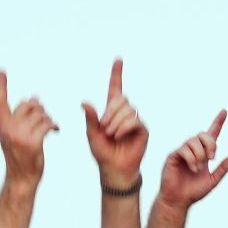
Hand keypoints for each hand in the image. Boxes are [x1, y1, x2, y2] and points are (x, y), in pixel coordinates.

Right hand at [0, 71, 58, 186]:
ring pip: (40, 114)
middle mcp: (9, 129)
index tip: (2, 71)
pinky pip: (47, 124)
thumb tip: (34, 98)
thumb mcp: (13, 136)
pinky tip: (56, 130)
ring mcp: (20, 136)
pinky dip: (54, 125)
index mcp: (2, 126)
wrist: (21, 179)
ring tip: (50, 125)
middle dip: (38, 107)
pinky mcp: (33, 143)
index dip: (1, 85)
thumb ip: (20, 118)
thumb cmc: (19, 157)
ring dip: (48, 118)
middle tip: (44, 116)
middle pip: (27, 105)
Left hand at [82, 59, 147, 187]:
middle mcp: (125, 113)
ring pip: (127, 109)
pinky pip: (134, 120)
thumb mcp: (91, 134)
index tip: (118, 59)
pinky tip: (119, 136)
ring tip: (111, 135)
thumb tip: (84, 102)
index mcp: (111, 111)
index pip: (115, 88)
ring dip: (115, 122)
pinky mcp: (142, 129)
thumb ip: (90, 118)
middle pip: (121, 99)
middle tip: (104, 128)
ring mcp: (135, 120)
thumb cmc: (103, 153)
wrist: (114, 169)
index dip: (116, 74)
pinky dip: (124, 127)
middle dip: (110, 112)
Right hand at [157, 110, 227, 208]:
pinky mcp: (173, 156)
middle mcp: (193, 150)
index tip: (225, 111)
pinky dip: (192, 159)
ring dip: (200, 154)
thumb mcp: (213, 180)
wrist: (178, 200)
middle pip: (203, 134)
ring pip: (193, 141)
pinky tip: (192, 169)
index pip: (211, 135)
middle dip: (210, 144)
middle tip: (212, 158)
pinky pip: (184, 149)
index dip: (218, 122)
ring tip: (198, 168)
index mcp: (204, 154)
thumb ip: (223, 168)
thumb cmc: (193, 192)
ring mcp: (182, 152)